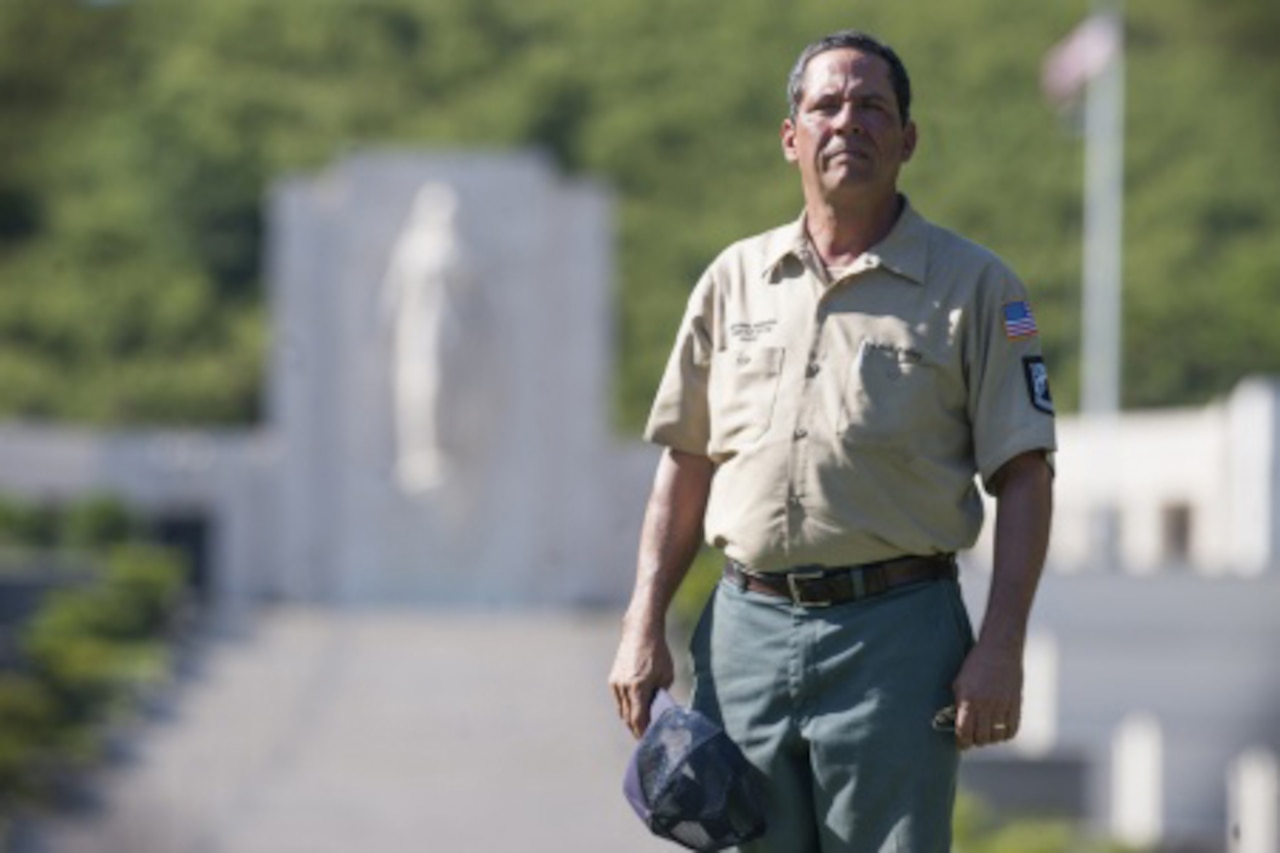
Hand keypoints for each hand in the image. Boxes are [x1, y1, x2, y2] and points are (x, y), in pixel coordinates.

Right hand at [608, 621, 673, 737]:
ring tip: (641, 727)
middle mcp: (623, 687)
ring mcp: (616, 683)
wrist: (640, 631)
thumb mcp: (666, 675)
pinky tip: (635, 710)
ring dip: (631, 720)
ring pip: (622, 710)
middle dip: (637, 729)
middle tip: (646, 738)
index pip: (638, 719)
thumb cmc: (657, 652)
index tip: (649, 742)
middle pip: (628, 718)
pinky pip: (619, 700)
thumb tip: (659, 710)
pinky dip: (626, 708)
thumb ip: (661, 694)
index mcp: (638, 687)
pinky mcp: (613, 679)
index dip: (643, 733)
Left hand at [951, 639, 1022, 749]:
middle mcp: (986, 705)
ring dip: (990, 739)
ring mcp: (1003, 706)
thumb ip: (958, 704)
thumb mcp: (959, 683)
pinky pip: (1011, 730)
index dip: (962, 743)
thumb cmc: (975, 665)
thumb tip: (955, 723)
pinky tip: (999, 729)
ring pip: (996, 737)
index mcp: (969, 700)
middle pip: (981, 738)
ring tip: (985, 733)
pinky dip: (1004, 734)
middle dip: (974, 741)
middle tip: (972, 738)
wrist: (999, 649)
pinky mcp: (1016, 705)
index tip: (961, 744)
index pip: (964, 733)